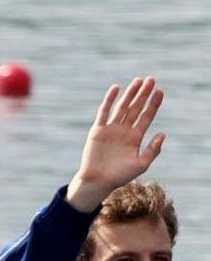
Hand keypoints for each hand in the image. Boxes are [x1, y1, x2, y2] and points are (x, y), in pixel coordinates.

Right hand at [68, 77, 168, 210]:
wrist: (98, 181)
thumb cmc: (119, 176)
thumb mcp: (141, 164)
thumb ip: (153, 149)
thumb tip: (162, 133)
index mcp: (135, 137)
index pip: (146, 116)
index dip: (154, 104)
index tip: (160, 91)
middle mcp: (124, 130)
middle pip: (136, 108)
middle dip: (144, 94)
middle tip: (151, 79)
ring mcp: (111, 129)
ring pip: (122, 107)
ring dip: (130, 93)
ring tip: (138, 81)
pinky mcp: (98, 130)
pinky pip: (104, 112)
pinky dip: (109, 100)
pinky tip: (115, 89)